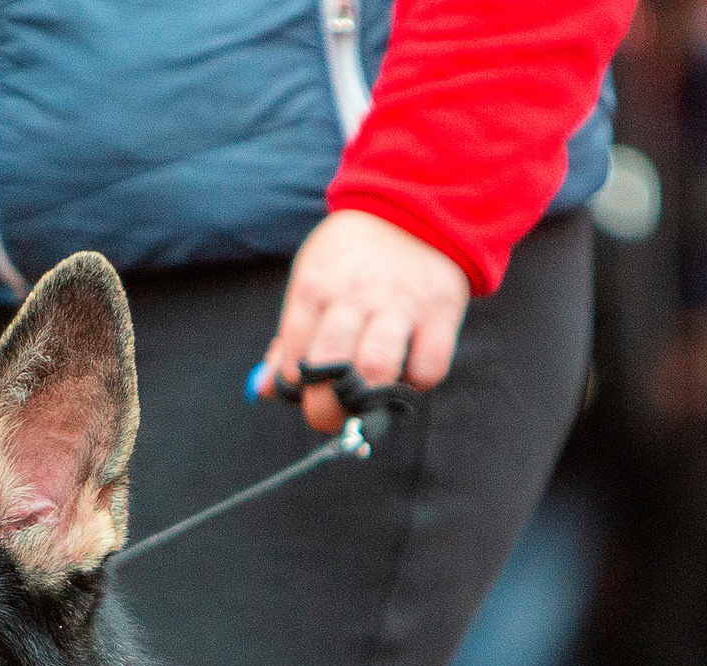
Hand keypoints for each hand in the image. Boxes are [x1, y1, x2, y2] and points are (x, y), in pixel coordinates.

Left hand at [264, 209, 469, 433]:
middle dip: (325, 408)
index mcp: (315, 288)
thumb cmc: (353, 258)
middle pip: (331, 366)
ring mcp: (399, 304)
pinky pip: (428, 366)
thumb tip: (265, 389)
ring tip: (367, 403)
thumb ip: (291, 338)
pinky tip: (408, 373)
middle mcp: (354, 295)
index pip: (295, 358)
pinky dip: (416, 382)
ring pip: (378, 366)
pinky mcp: (440, 312)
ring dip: (369, 398)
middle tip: (330, 416)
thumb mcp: (312, 281)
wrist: (417, 207)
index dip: (298, 387)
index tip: (308, 389)